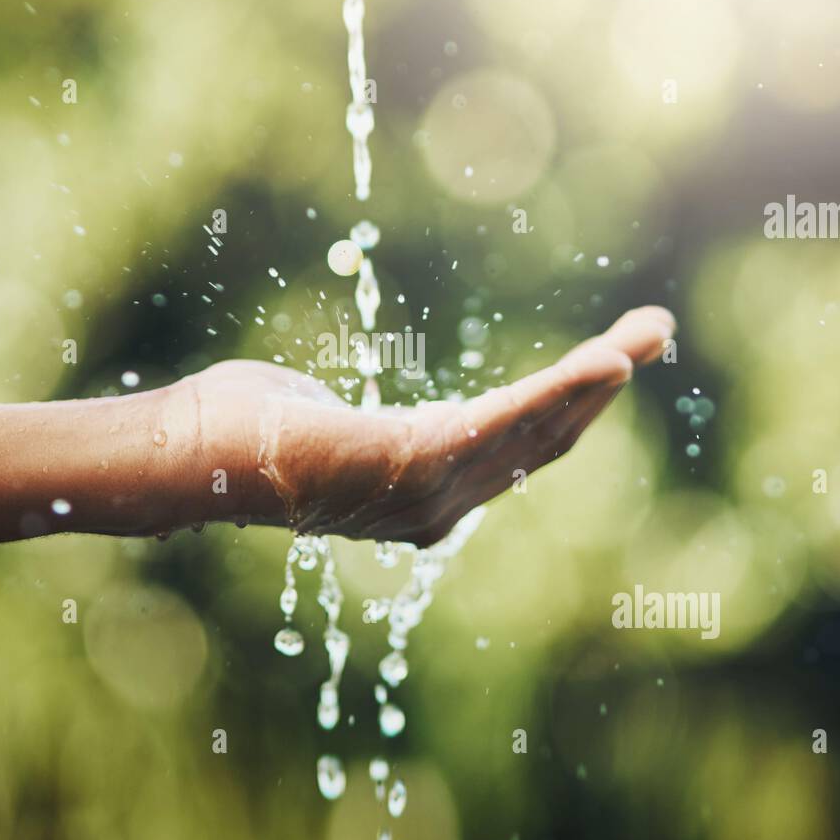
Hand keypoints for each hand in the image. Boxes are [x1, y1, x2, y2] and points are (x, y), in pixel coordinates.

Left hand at [178, 306, 674, 545]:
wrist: (181, 454)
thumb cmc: (239, 432)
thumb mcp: (325, 422)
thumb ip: (369, 427)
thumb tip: (359, 418)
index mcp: (420, 493)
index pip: (513, 448)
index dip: (567, 408)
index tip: (611, 362)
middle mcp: (434, 507)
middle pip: (539, 442)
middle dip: (601, 388)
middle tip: (657, 332)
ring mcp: (423, 494)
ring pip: (530, 432)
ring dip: (594, 383)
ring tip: (647, 338)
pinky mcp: (407, 465)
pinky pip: (498, 424)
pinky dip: (556, 395)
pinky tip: (602, 364)